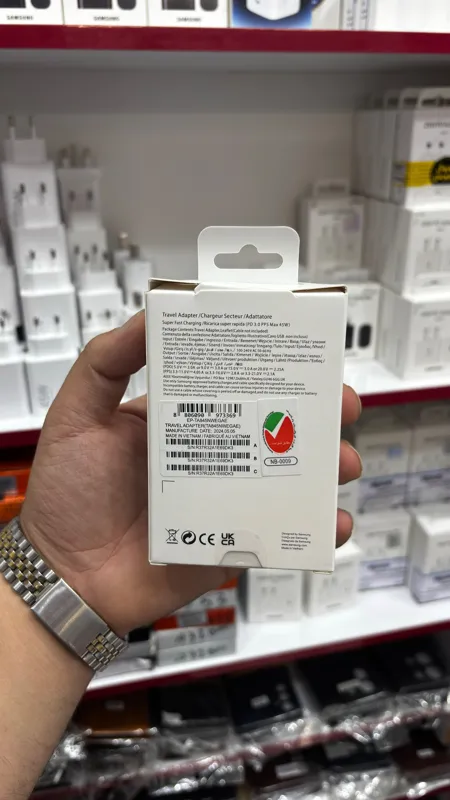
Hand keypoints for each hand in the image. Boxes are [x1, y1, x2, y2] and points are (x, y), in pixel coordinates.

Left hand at [21, 311, 361, 636]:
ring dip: (325, 466)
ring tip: (342, 463)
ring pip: (289, 476)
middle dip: (317, 414)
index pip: (235, 383)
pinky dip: (316, 529)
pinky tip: (333, 521)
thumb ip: (106, 363)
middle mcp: (209, 453)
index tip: (304, 353)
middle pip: (274, 426)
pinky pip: (283, 533)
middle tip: (340, 407)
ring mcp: (225, 499)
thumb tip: (152, 314)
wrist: (67, 577)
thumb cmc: (67, 495)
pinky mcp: (233, 542)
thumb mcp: (77, 415)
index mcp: (179, 418)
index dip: (273, 367)